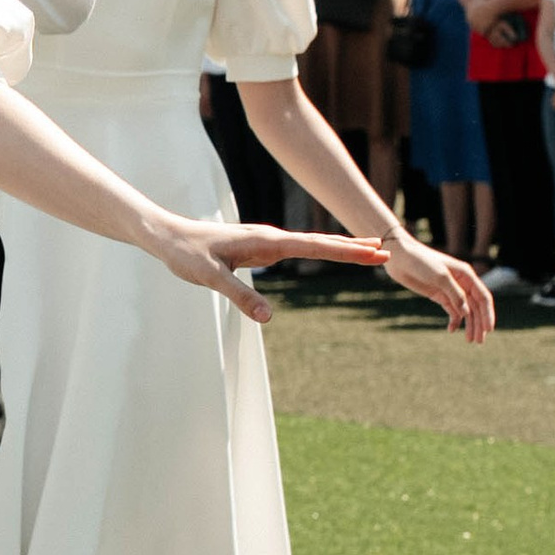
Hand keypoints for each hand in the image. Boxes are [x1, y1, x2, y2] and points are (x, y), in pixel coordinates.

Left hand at [149, 215, 383, 324]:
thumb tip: (269, 318)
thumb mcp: (210, 278)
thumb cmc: (186, 254)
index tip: (374, 252)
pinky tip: (329, 253)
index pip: (314, 247)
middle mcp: (270, 238)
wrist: (167, 235)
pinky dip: (321, 250)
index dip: (345, 252)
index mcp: (265, 241)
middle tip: (387, 252)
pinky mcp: (260, 249)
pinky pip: (299, 249)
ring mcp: (267, 242)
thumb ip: (239, 295)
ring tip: (371, 251)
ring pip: (312, 245)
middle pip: (321, 243)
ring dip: (341, 248)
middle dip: (353, 248)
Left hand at [377, 232, 495, 339]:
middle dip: (479, 324)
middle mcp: (462, 283)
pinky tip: (451, 330)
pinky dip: (454, 321)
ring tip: (469, 340)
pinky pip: (452, 311)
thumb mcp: (440, 277)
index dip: (488, 314)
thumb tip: (467, 312)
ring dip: (469, 325)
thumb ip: (455, 294)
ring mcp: (451, 290)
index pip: (483, 297)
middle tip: (479, 341)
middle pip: (476, 307)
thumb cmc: (421, 262)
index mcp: (466, 275)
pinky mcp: (440, 295)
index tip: (489, 330)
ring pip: (466, 310)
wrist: (400, 258)